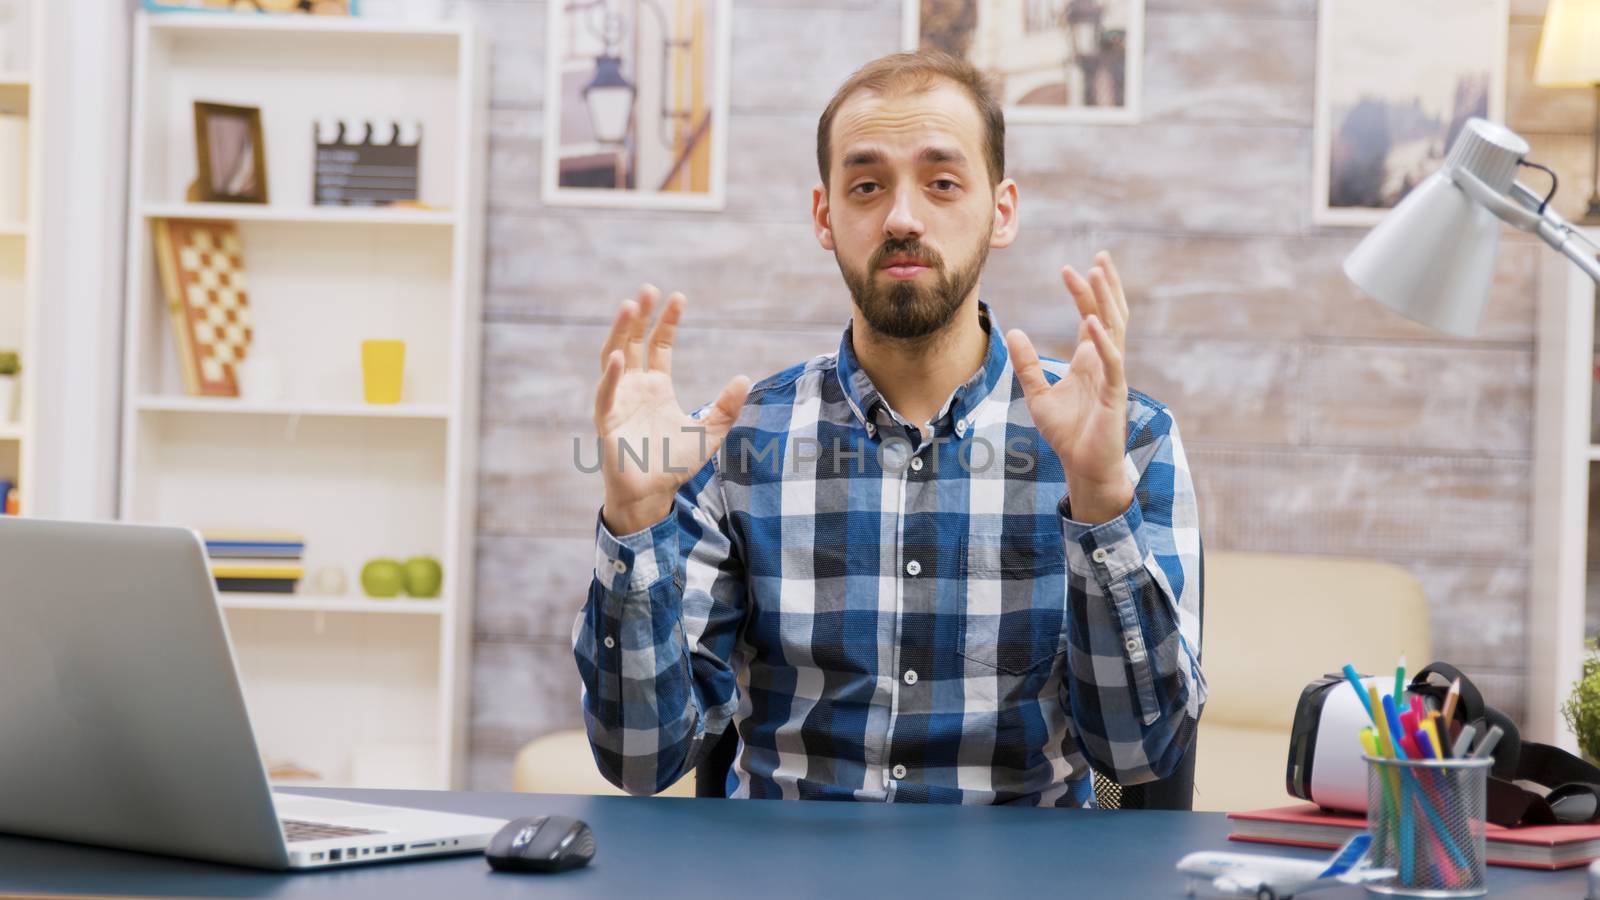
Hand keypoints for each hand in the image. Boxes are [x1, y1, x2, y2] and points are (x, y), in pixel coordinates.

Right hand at [594, 285, 749, 534]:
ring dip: (620, 332)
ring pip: (613, 358)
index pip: (658, 345)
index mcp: (657, 386)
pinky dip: (611, 376)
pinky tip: (619, 357)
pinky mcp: (606, 421)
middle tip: (648, 290)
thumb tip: (746, 378)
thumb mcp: (710, 433)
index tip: (678, 296)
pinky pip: (606, 394)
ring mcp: (618, 401)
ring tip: (630, 307)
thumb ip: (726, 407)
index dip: (667, 321)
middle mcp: (634, 388)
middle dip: (640, 316)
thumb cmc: (674, 464)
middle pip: (633, 342)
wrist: (651, 495)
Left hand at [1004, 252, 1132, 523]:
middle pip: (1109, 314)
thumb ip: (1027, 364)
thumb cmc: (1067, 434)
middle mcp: (1105, 362)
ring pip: (1115, 329)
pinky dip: (1102, 340)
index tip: (1068, 267)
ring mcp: (1113, 375)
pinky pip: (1112, 361)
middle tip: (1099, 255)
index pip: (1089, 316)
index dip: (1082, 292)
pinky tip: (1090, 321)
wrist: (1084, 466)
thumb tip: (1013, 332)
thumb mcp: (1037, 394)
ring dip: (1106, 301)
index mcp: (1089, 360)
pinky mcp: (1115, 394)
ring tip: (1097, 273)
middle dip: (1105, 285)